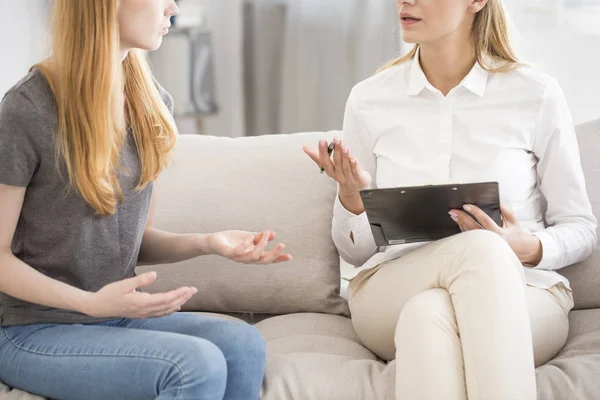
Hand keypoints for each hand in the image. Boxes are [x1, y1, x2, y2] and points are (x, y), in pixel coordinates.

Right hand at [81, 272, 196, 318]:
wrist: (97, 307)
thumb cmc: (109, 293)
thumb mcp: (124, 284)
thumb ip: (140, 280)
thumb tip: (156, 274)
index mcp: (142, 303)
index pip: (167, 299)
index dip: (179, 294)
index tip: (189, 288)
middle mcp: (145, 311)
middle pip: (169, 305)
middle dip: (183, 298)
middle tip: (195, 290)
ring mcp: (143, 314)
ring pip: (166, 311)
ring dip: (178, 303)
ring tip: (188, 295)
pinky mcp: (141, 314)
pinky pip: (159, 314)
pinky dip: (169, 310)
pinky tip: (176, 307)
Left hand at [208, 230, 292, 263]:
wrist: (214, 241)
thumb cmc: (233, 240)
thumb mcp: (249, 237)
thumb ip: (260, 237)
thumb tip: (273, 234)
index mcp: (253, 255)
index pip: (268, 259)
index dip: (279, 259)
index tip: (290, 256)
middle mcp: (247, 259)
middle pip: (264, 260)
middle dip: (274, 254)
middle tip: (282, 245)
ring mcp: (239, 258)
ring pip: (254, 256)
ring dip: (261, 245)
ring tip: (264, 234)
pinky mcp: (229, 254)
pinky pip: (239, 252)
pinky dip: (246, 244)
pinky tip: (249, 236)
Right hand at [303, 137, 371, 213]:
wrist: (355, 191)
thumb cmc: (342, 174)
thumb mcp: (329, 166)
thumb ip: (318, 156)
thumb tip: (305, 148)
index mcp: (330, 171)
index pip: (324, 161)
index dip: (323, 152)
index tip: (322, 141)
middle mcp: (339, 175)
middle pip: (336, 162)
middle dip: (336, 150)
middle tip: (336, 140)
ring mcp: (349, 177)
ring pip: (346, 166)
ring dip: (345, 156)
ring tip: (344, 146)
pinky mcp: (359, 179)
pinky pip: (356, 172)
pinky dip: (355, 165)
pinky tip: (353, 158)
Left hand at [449, 204, 542, 264]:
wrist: (520, 250)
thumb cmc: (515, 235)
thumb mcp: (514, 221)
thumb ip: (506, 211)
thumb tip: (497, 202)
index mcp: (500, 234)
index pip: (485, 220)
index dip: (475, 212)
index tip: (467, 206)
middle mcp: (491, 241)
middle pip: (473, 228)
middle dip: (462, 218)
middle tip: (453, 211)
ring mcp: (485, 246)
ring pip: (470, 235)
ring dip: (460, 224)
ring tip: (454, 215)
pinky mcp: (481, 249)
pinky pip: (470, 239)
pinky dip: (463, 231)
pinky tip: (459, 224)